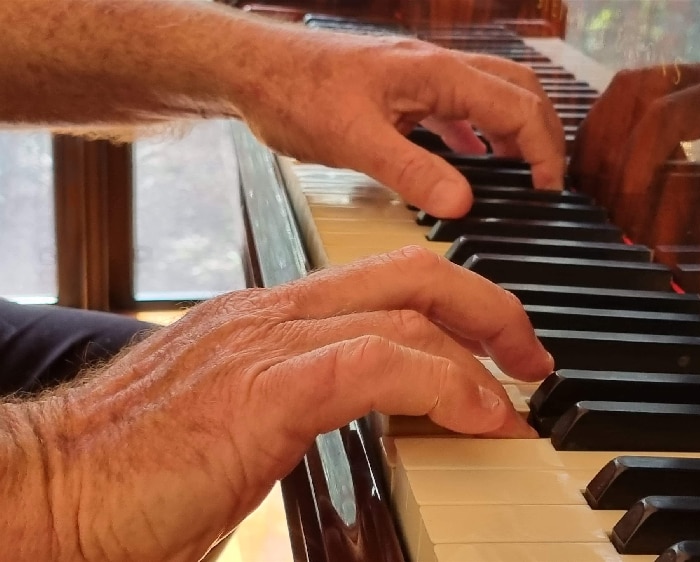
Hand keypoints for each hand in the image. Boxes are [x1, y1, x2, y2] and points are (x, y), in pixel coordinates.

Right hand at [29, 247, 550, 561]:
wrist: (57, 492)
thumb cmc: (142, 467)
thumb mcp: (242, 417)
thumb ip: (303, 399)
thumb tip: (366, 411)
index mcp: (269, 319)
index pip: (383, 283)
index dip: (454, 306)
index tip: (496, 348)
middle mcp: (274, 315)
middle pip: (409, 275)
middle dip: (486, 308)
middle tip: (529, 354)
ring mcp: (267, 344)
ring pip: (404, 310)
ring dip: (478, 349)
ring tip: (518, 394)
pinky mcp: (263, 390)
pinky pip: (376, 362)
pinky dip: (441, 383)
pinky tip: (477, 415)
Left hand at [225, 23, 564, 217]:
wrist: (253, 69)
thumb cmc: (295, 92)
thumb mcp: (353, 138)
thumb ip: (411, 171)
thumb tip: (462, 203)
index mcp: (438, 73)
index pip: (518, 107)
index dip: (544, 151)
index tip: (549, 193)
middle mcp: (438, 68)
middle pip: (517, 92)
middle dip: (543, 135)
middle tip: (547, 183)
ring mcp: (421, 78)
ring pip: (490, 98)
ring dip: (512, 134)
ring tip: (520, 178)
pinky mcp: (403, 92)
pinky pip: (457, 110)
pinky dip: (475, 137)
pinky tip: (469, 165)